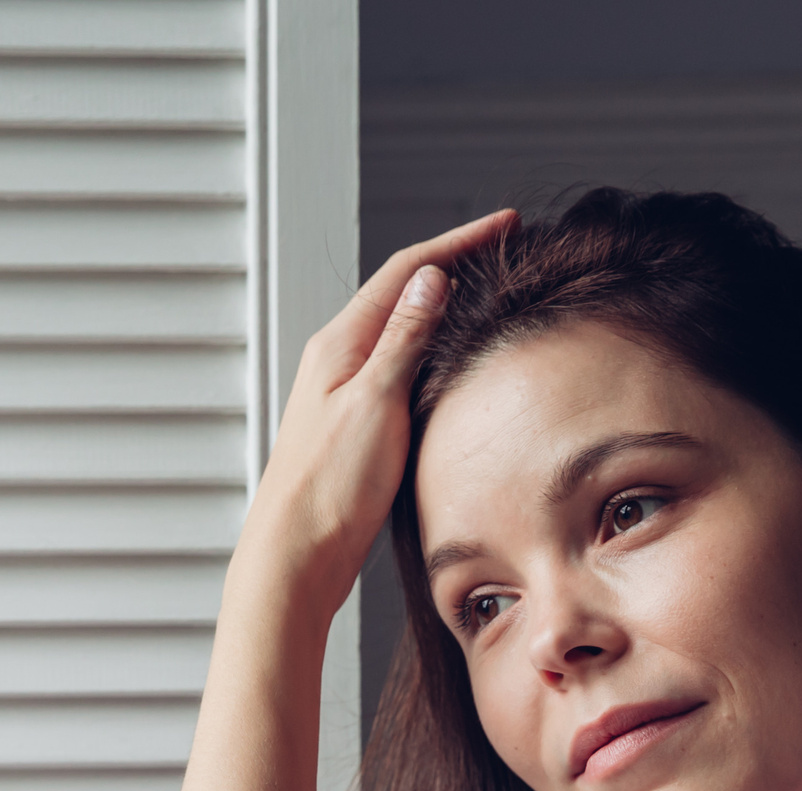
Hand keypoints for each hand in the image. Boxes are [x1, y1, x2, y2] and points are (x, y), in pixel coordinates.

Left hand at [234, 209, 518, 619]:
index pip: (406, 270)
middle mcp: (339, 361)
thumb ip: (404, 339)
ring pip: (401, 332)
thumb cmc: (329, 487)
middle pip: (402, 293)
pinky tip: (453, 363)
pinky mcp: (357, 426)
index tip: (504, 224)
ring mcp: (347, 393)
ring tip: (488, 294)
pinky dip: (432, 352)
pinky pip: (400, 370)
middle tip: (503, 250)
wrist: (297, 555)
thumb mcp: (374, 402)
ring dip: (443, 307)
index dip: (459, 242)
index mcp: (340, 344)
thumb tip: (432, 278)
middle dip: (454, 264)